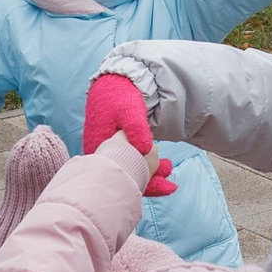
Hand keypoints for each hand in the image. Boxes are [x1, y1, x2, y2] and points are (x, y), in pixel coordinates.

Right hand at [83, 69, 175, 192]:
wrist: (113, 83)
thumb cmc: (118, 96)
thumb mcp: (128, 110)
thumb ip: (136, 128)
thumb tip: (146, 148)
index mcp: (99, 146)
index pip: (120, 172)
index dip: (142, 184)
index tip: (166, 188)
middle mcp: (102, 151)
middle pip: (125, 173)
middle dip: (149, 181)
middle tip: (171, 185)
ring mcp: (109, 149)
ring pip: (129, 168)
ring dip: (149, 172)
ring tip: (169, 169)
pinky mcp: (116, 146)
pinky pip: (131, 160)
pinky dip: (146, 164)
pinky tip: (163, 165)